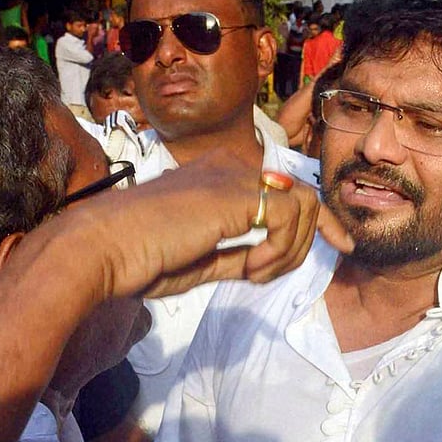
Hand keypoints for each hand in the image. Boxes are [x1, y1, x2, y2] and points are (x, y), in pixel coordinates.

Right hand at [48, 147, 353, 302]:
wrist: (103, 250)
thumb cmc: (139, 258)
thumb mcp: (201, 260)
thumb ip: (238, 254)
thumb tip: (267, 261)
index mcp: (216, 177)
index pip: (282, 191)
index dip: (316, 222)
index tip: (337, 247)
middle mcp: (230, 167)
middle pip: (304, 195)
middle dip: (313, 238)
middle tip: (286, 270)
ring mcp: (235, 175)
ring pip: (304, 207)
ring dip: (289, 252)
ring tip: (254, 274)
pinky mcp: (239, 192)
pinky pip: (290, 219)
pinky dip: (279, 251)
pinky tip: (251, 269)